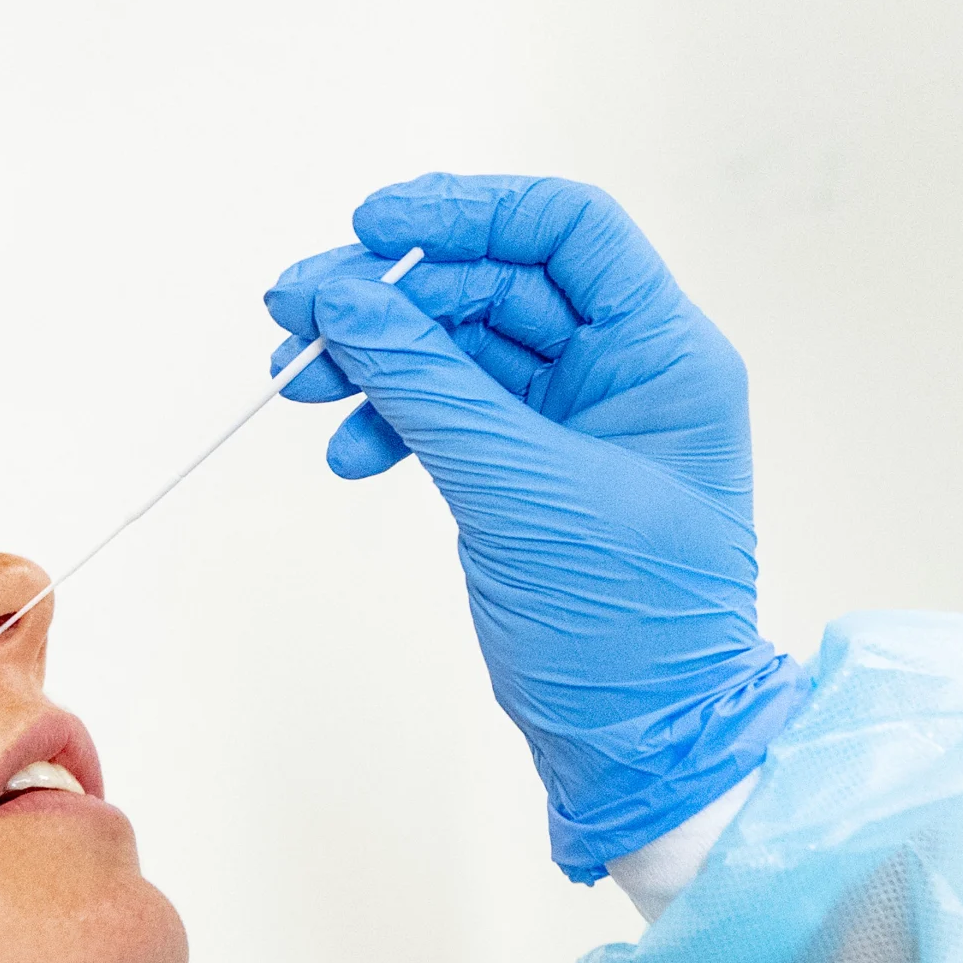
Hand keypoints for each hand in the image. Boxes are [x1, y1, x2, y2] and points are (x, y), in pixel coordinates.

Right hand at [268, 175, 802, 877]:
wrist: (641, 751)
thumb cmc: (626, 629)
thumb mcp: (519, 490)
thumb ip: (427, 382)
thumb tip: (345, 294)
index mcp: (664, 355)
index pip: (567, 230)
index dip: (468, 211)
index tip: (371, 227)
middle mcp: (627, 373)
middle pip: (496, 282)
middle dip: (393, 294)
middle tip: (298, 313)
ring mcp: (577, 423)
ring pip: (460, 346)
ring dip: (377, 355)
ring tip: (300, 380)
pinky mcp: (529, 473)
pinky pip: (449, 410)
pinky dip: (392, 416)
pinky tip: (349, 449)